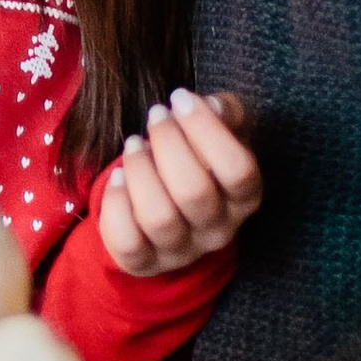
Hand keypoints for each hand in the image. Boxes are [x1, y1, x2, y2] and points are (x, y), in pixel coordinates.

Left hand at [99, 90, 261, 276]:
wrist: (170, 209)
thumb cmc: (198, 161)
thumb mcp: (219, 133)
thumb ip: (224, 111)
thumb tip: (211, 105)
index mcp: (244, 198)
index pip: (238, 170)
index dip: (206, 129)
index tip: (180, 98)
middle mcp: (218, 230)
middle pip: (194, 192)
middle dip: (167, 144)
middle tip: (155, 116)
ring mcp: (181, 251)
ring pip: (159, 217)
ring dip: (140, 171)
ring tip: (134, 145)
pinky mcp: (144, 262)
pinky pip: (127, 241)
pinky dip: (116, 204)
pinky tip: (116, 179)